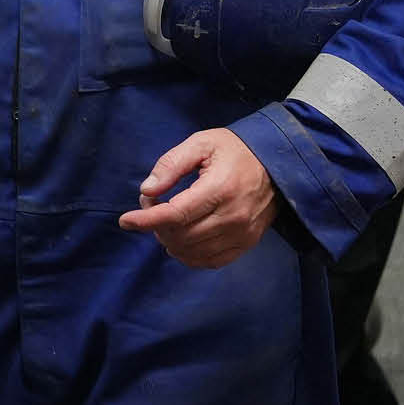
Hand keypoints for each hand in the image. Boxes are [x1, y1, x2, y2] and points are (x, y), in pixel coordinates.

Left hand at [118, 129, 278, 268]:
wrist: (277, 162)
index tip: (125, 221)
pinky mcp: (247, 243)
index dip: (146, 220)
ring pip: (194, 252)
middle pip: (182, 236)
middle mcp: (233, 217)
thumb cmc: (235, 149)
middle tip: (151, 207)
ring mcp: (242, 234)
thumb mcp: (201, 143)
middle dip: (156, 226)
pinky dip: (190, 256)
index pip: (176, 214)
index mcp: (220, 189)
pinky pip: (212, 261)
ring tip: (166, 220)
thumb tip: (147, 190)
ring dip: (170, 241)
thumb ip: (171, 164)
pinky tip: (180, 241)